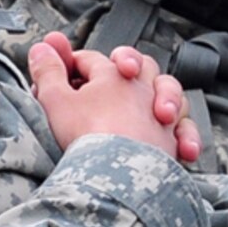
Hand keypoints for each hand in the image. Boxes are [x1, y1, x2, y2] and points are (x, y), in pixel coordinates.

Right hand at [26, 32, 202, 163]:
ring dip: (158, 94)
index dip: (71, 65)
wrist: (117, 177)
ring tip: (144, 106)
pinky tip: (172, 138)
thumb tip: (42, 48)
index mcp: (113, 74)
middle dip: (124, 65)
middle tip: (108, 76)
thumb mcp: (55, 101)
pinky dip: (181, 133)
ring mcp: (161, 115)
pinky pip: (184, 129)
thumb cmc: (87, 140)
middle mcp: (142, 90)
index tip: (57, 75)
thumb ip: (48, 72)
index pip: (90, 59)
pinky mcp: (173, 142)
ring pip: (168, 89)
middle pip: (138, 65)